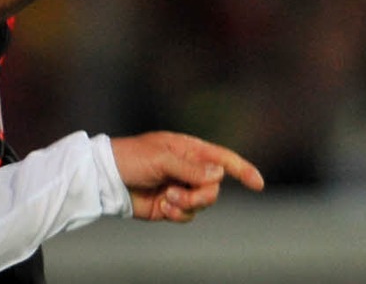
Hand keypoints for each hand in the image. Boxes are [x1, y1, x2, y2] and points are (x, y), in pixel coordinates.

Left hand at [110, 131, 263, 221]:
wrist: (107, 179)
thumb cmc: (131, 158)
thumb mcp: (161, 158)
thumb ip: (190, 168)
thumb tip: (218, 174)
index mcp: (189, 149)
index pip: (222, 158)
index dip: (242, 169)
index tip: (258, 183)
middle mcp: (188, 169)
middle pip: (214, 187)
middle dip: (200, 195)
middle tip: (177, 193)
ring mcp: (181, 188)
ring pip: (203, 204)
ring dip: (186, 204)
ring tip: (166, 199)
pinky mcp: (171, 206)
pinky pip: (187, 216)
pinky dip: (177, 214)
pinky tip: (162, 207)